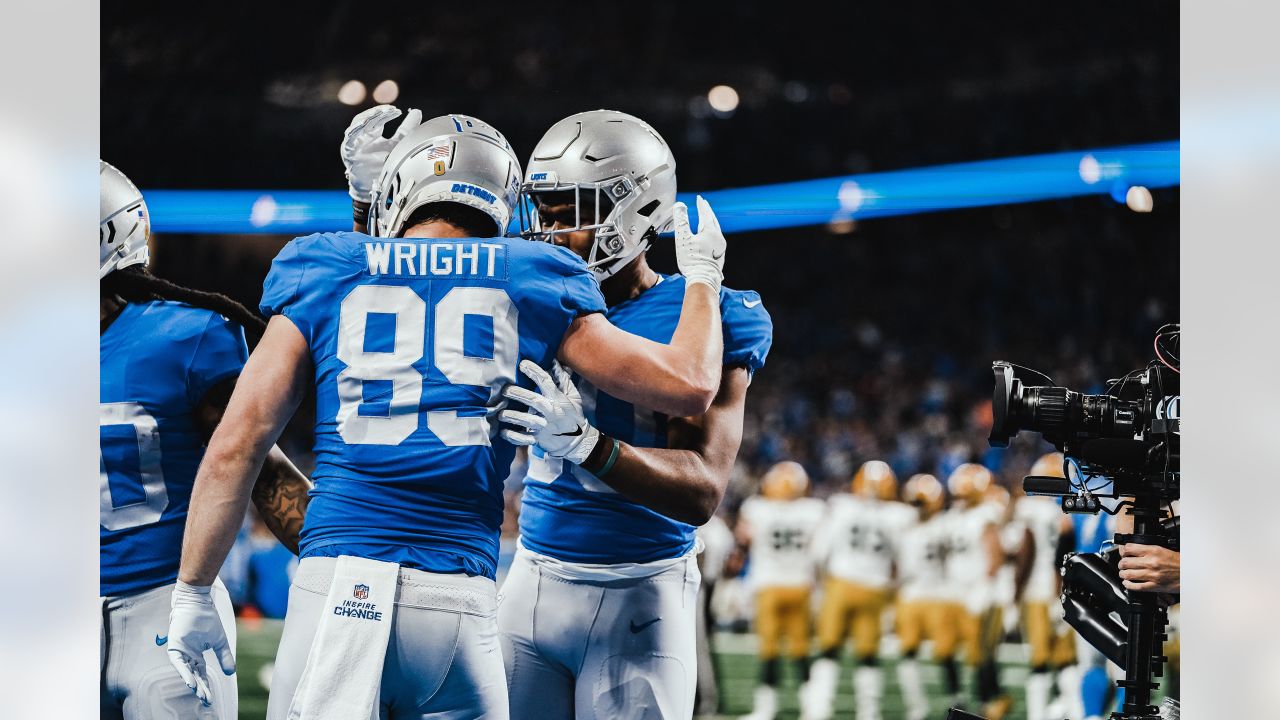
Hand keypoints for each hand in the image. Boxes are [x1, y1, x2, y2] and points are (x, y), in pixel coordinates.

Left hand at [166, 582, 234, 706]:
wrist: (199, 603)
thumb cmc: (208, 619)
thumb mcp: (219, 641)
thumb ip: (224, 656)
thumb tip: (231, 672)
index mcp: (197, 655)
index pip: (201, 674)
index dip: (206, 686)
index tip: (210, 698)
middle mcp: (188, 656)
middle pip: (194, 676)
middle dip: (200, 688)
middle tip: (206, 700)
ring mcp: (180, 652)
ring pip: (186, 672)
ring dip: (192, 683)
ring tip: (199, 694)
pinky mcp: (174, 647)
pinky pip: (179, 663)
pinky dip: (184, 672)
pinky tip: (190, 682)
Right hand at [341, 105, 421, 201]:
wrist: (375, 187)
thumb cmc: (384, 165)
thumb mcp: (398, 144)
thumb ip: (407, 128)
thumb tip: (417, 111)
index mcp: (372, 133)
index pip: (378, 118)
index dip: (386, 113)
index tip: (398, 111)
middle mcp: (362, 136)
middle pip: (367, 119)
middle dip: (378, 113)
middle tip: (390, 110)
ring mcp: (354, 143)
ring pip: (357, 125)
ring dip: (367, 118)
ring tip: (378, 113)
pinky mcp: (348, 151)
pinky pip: (349, 138)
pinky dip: (355, 130)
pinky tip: (363, 123)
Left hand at [500, 360, 598, 464]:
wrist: (578, 442)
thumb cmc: (573, 416)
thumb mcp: (574, 397)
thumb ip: (563, 380)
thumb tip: (553, 363)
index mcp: (558, 400)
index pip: (546, 382)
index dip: (534, 371)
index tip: (523, 364)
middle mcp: (550, 412)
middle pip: (533, 400)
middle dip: (518, 394)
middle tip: (505, 390)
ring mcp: (544, 427)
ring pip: (526, 421)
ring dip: (513, 416)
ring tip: (501, 413)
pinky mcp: (538, 439)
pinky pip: (523, 439)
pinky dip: (513, 436)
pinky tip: (503, 432)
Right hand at [673, 195, 725, 291]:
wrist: (703, 279)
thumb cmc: (692, 261)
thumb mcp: (683, 239)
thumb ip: (681, 221)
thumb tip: (679, 205)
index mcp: (710, 232)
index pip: (705, 214)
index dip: (701, 205)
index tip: (699, 198)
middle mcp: (718, 238)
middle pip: (713, 220)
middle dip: (708, 212)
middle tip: (704, 205)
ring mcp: (721, 247)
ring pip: (716, 230)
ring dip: (711, 222)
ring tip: (706, 219)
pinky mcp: (720, 255)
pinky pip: (717, 239)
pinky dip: (712, 233)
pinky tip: (709, 237)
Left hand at [1118, 543, 1179, 592]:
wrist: (1190, 572)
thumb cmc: (1178, 561)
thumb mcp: (1162, 550)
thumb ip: (1147, 550)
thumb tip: (1132, 550)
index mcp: (1153, 551)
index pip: (1129, 549)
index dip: (1123, 551)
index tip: (1123, 554)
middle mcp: (1151, 562)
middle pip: (1125, 562)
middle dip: (1121, 564)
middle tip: (1121, 565)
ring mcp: (1152, 575)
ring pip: (1128, 575)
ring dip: (1123, 574)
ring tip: (1123, 574)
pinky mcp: (1155, 586)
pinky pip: (1136, 587)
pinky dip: (1128, 585)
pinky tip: (1127, 583)